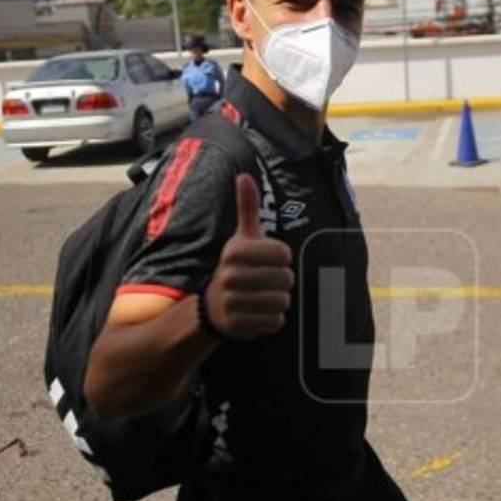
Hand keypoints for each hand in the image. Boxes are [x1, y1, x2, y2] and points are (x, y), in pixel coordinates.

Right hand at [203, 174, 292, 339]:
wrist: (215, 307)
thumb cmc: (237, 267)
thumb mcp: (242, 237)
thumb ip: (247, 207)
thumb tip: (245, 175)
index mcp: (235, 252)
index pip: (284, 255)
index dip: (283, 258)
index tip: (270, 260)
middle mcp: (231, 276)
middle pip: (286, 279)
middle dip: (282, 281)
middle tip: (267, 281)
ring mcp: (233, 302)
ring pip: (282, 301)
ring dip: (279, 300)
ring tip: (264, 296)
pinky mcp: (239, 324)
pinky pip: (275, 321)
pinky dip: (273, 319)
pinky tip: (259, 312)